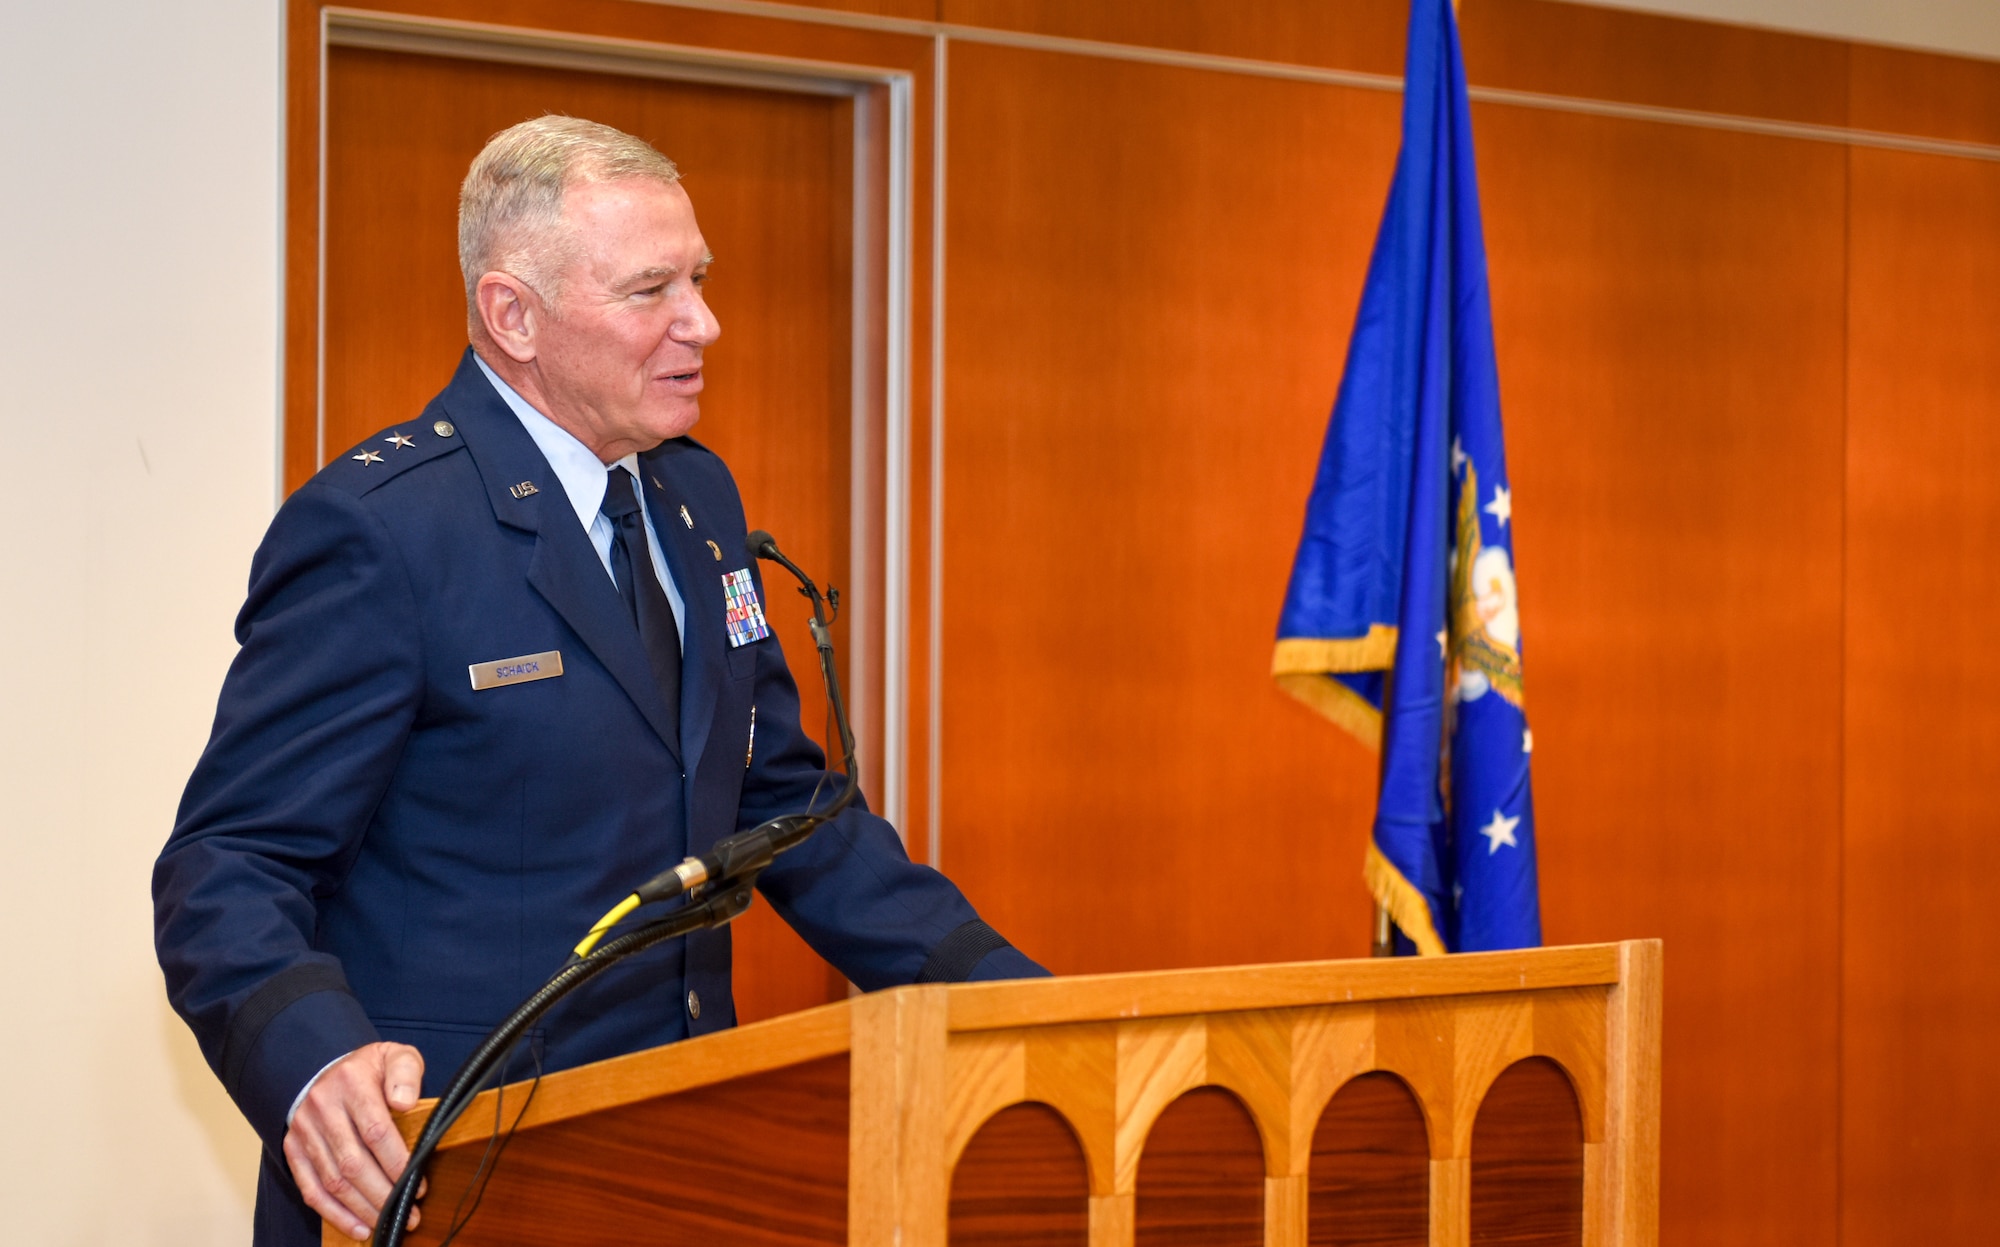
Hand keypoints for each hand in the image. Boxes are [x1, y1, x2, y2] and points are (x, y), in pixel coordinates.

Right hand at [282, 1042, 427, 1239]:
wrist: (326, 1070)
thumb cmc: (370, 1070)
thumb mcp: (394, 1057)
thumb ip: (406, 1073)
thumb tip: (405, 1102)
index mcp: (351, 1083)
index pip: (376, 1131)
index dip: (397, 1162)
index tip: (418, 1183)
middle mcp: (322, 1108)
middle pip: (353, 1162)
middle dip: (383, 1194)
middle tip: (409, 1212)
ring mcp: (304, 1131)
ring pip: (333, 1181)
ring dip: (363, 1208)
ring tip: (388, 1222)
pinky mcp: (294, 1150)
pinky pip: (311, 1189)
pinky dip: (335, 1213)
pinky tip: (358, 1227)